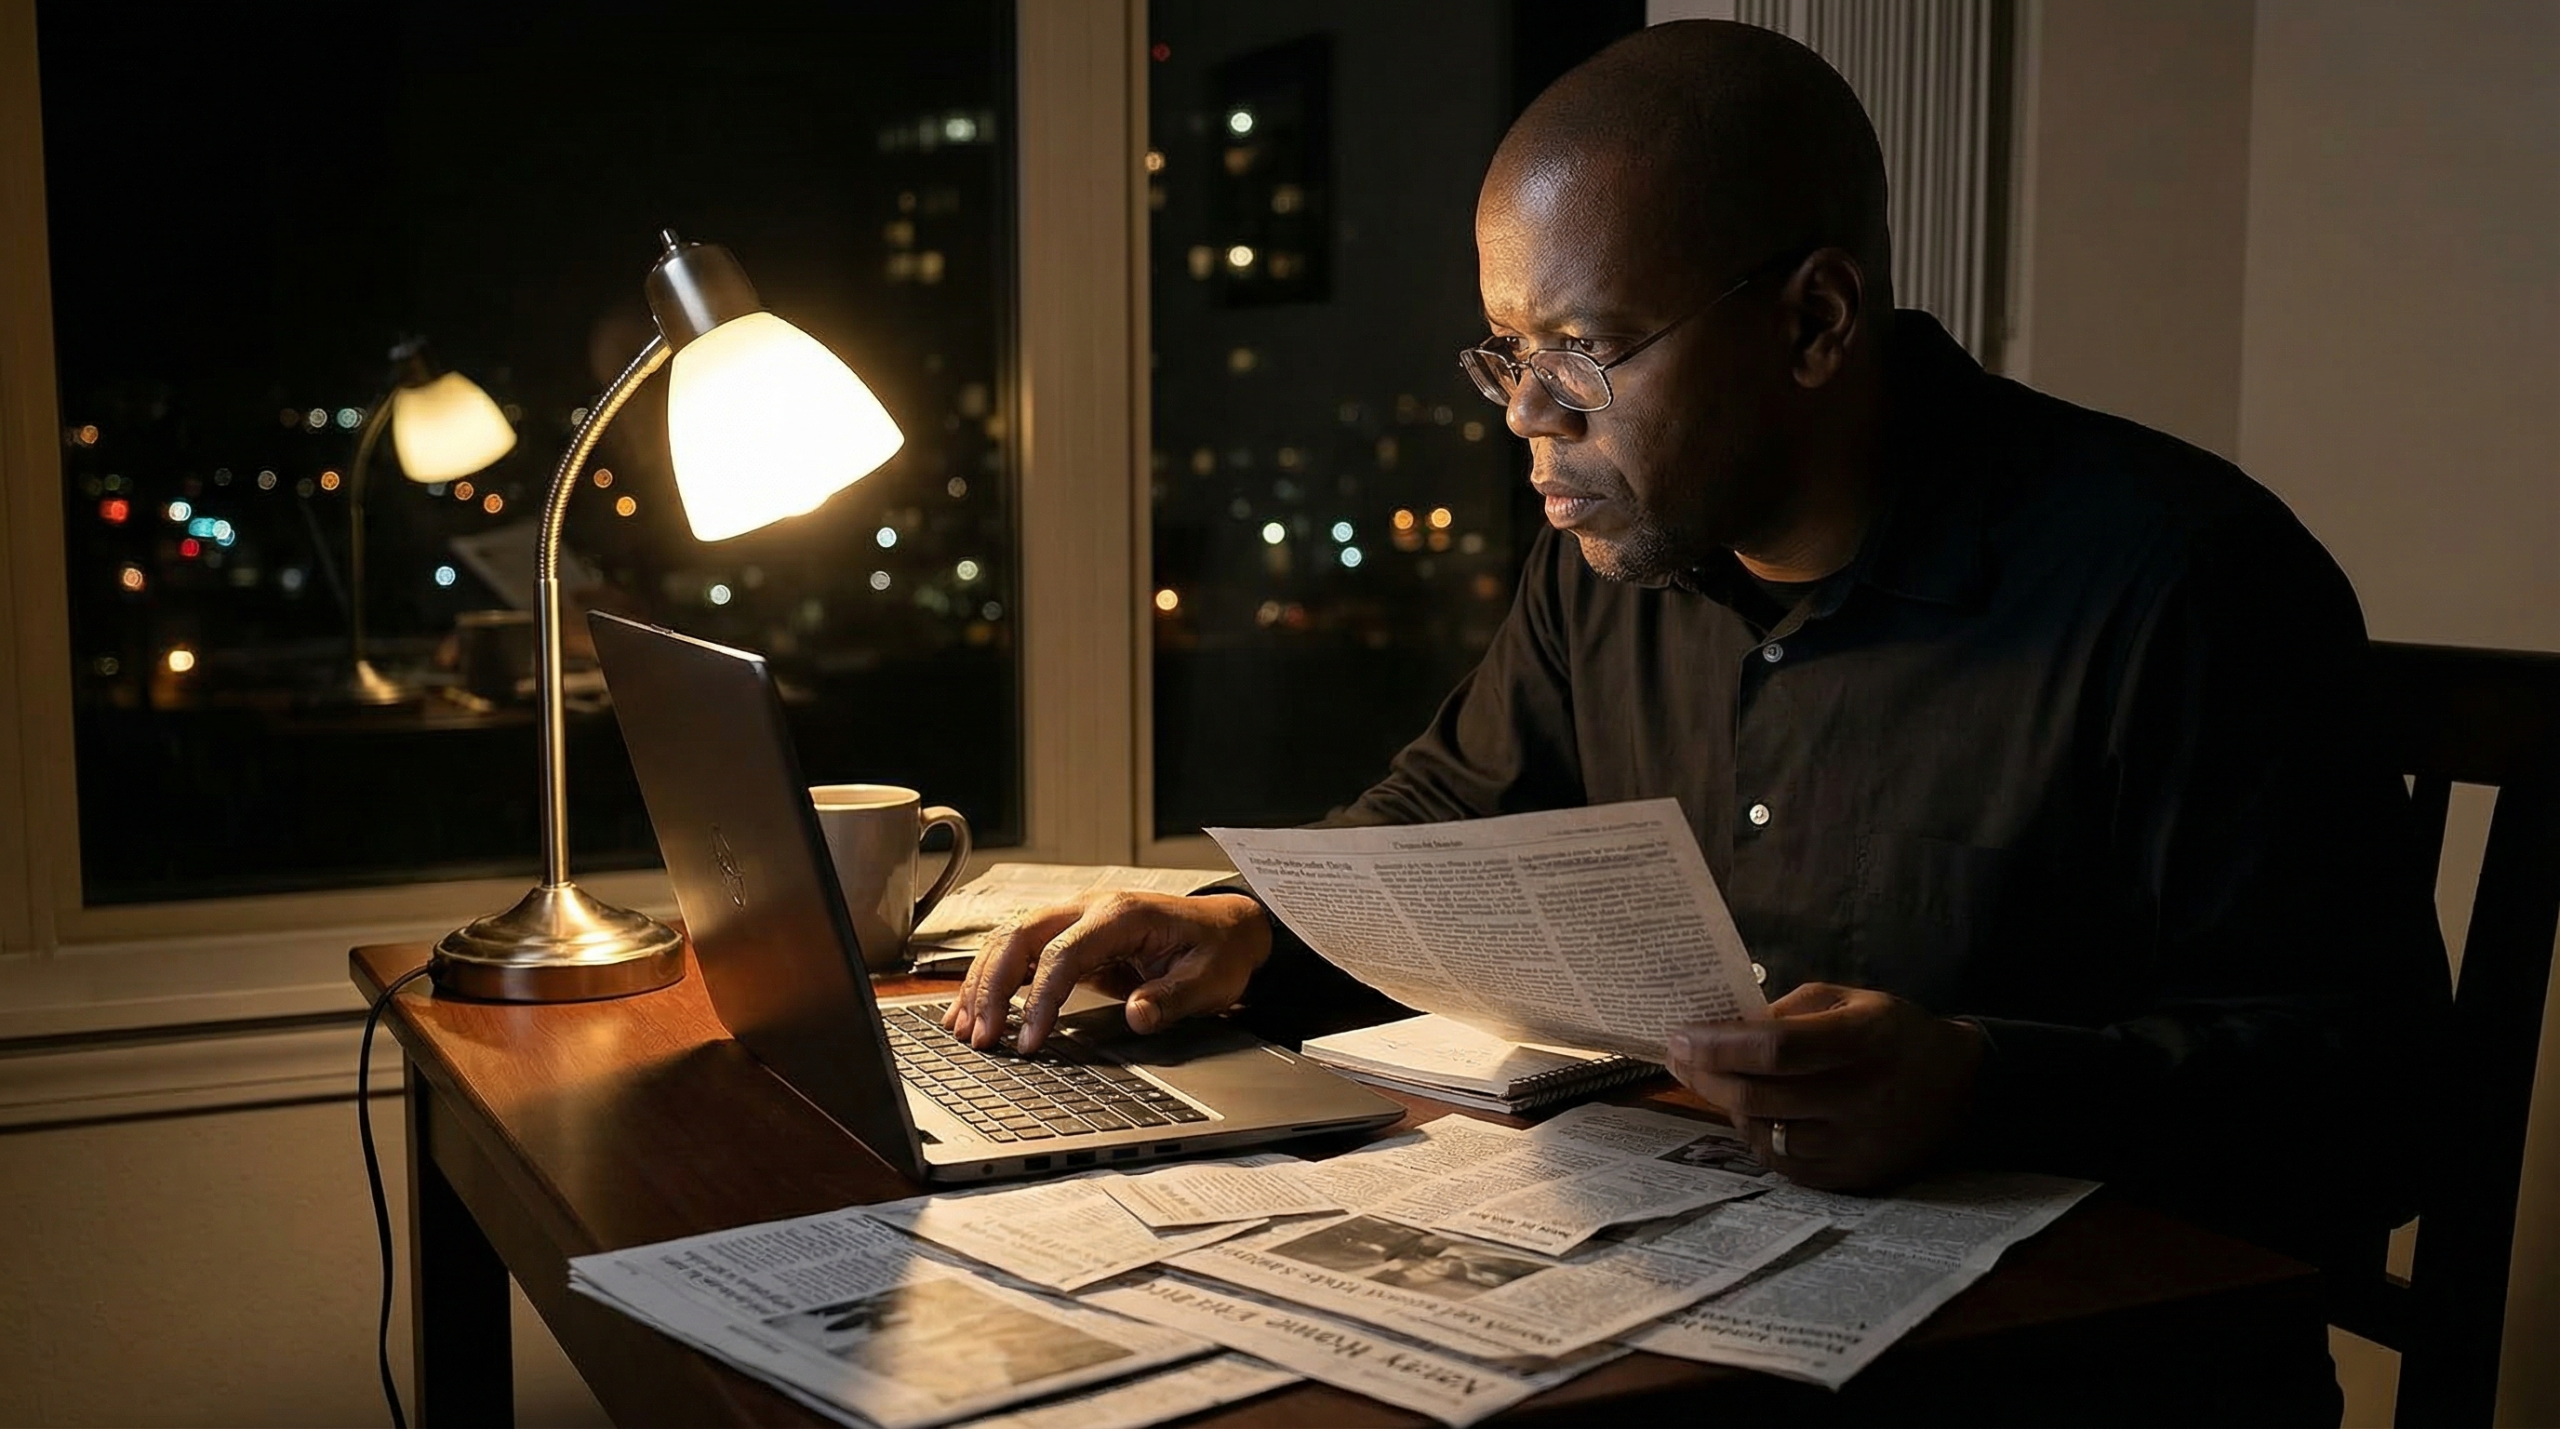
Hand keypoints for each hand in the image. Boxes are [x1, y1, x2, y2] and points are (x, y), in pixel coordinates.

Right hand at [942, 892, 1273, 1052]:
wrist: (1225, 930)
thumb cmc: (1216, 952)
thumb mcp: (1208, 981)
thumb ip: (1172, 998)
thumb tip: (1138, 1016)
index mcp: (1120, 915)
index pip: (1063, 953)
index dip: (1039, 999)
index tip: (1028, 1042)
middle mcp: (1088, 908)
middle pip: (1020, 936)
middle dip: (991, 987)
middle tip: (980, 1038)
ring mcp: (1073, 918)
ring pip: (1009, 939)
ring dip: (981, 982)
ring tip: (963, 1029)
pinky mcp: (1067, 935)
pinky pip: (1017, 951)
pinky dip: (990, 978)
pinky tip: (971, 1009)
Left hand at [1666, 982, 1985, 1190]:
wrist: (1960, 1089)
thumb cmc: (1893, 1033)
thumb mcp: (1848, 1000)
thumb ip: (1785, 1011)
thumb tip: (1720, 1028)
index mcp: (1862, 1041)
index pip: (1774, 1049)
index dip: (1719, 1045)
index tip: (1679, 1036)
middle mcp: (1860, 1097)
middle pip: (1759, 1096)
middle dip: (1705, 1076)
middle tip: (1678, 1057)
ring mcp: (1856, 1144)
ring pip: (1763, 1134)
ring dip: (1729, 1107)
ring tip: (1720, 1082)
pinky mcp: (1852, 1176)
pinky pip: (1782, 1164)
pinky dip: (1756, 1137)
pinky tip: (1753, 1114)